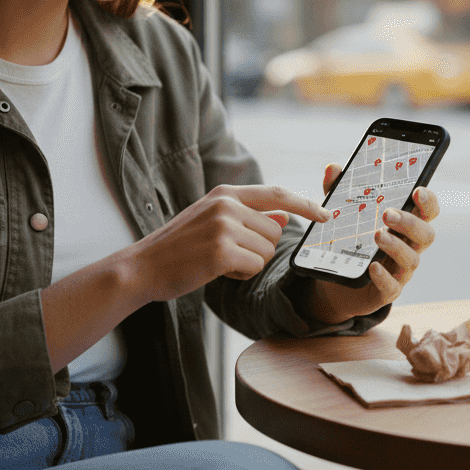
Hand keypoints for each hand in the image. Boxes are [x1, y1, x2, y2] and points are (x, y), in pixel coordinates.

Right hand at [132, 184, 329, 301]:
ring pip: (267, 251)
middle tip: (227, 254)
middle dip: (260, 249)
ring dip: (249, 263)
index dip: (306, 204)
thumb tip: (283, 217)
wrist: (142, 267)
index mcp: (225, 194)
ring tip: (217, 261)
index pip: (277, 194)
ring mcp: (224, 227)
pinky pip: (255, 267)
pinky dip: (240, 274)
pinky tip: (216, 271)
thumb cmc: (178, 248)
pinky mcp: (221, 251)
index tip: (327, 214)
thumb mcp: (212, 221)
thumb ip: (248, 217)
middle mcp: (227, 205)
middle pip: (275, 232)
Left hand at [308, 162, 440, 323]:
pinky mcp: (388, 290)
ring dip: (396, 246)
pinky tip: (372, 266)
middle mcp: (409, 246)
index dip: (429, 202)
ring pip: (411, 259)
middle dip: (410, 222)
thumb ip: (340, 191)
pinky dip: (384, 276)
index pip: (428, 211)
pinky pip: (393, 286)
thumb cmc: (352, 240)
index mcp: (405, 225)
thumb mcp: (344, 213)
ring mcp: (400, 270)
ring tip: (377, 236)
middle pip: (426, 234)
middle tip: (388, 214)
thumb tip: (334, 167)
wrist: (339, 279)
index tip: (418, 191)